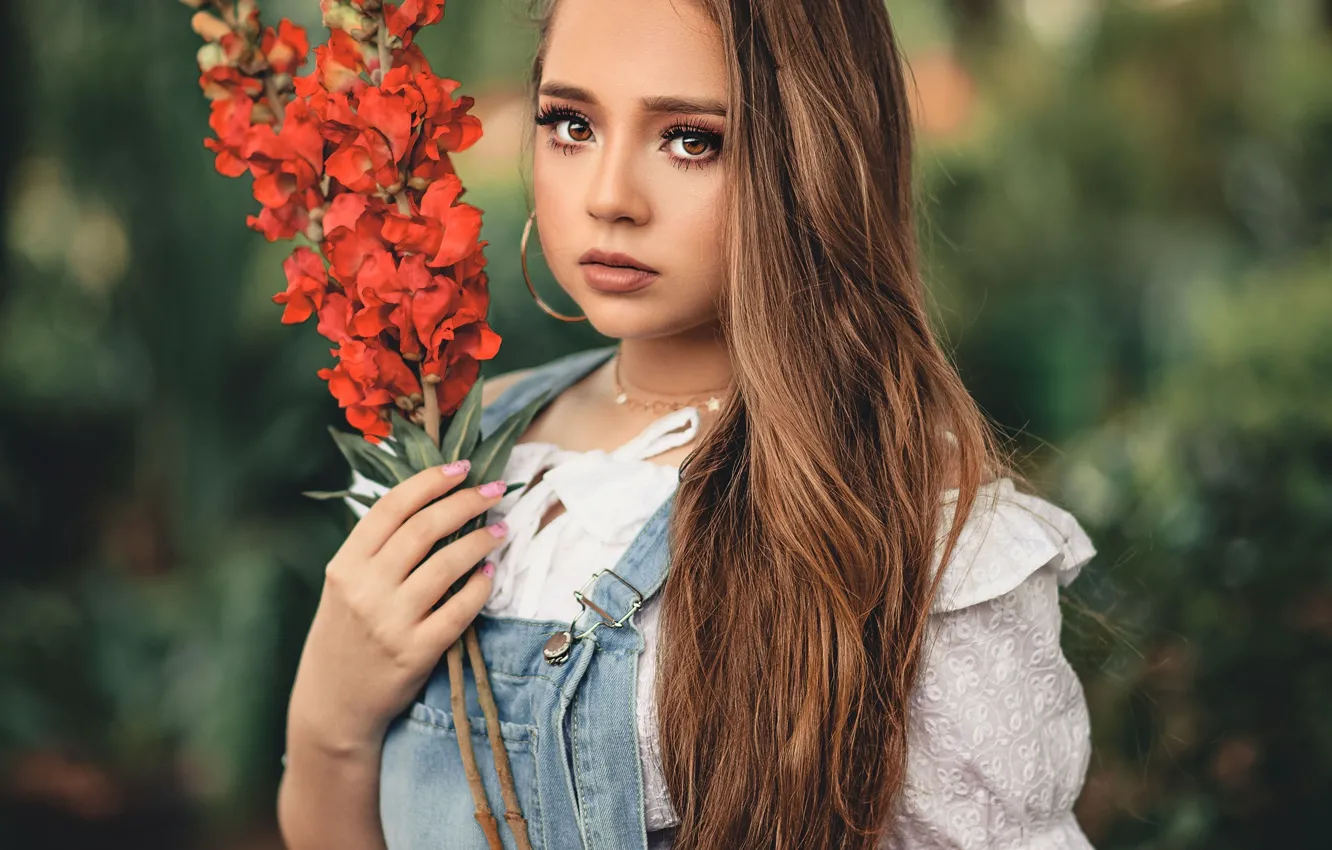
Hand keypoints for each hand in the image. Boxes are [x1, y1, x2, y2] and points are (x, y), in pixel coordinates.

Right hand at [286, 459, 508, 754]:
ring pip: (447, 565)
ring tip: (502, 529)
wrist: (332, 704)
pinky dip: (480, 587)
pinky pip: (459, 610)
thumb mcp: (344, 586)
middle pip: (424, 528)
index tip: (462, 467)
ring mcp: (391, 621)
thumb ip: (376, 550)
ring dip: (481, 541)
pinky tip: (491, 574)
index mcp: (345, 564)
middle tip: (495, 489)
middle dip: (466, 501)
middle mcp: (365, 588)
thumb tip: (431, 501)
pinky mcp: (416, 652)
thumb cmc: (344, 635)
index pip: (391, 507)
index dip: (430, 481)